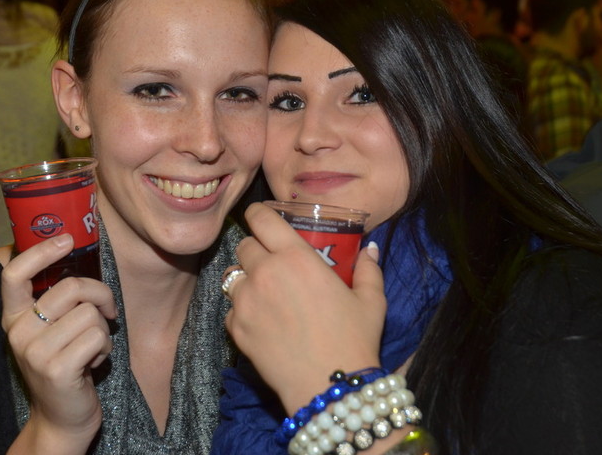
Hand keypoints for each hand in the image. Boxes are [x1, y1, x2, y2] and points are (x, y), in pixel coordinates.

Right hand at [1, 234, 116, 452]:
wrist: (62, 418)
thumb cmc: (64, 363)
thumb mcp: (50, 330)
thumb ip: (56, 299)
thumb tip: (78, 256)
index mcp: (13, 318)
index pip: (14, 274)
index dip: (41, 251)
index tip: (67, 240)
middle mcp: (19, 332)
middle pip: (70, 287)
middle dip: (100, 295)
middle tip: (106, 312)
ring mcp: (35, 352)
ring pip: (90, 313)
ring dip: (102, 330)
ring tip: (91, 347)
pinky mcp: (57, 368)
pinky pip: (97, 336)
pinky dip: (105, 347)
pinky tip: (94, 362)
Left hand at [224, 202, 386, 414]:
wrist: (329, 387)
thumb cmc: (354, 339)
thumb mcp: (371, 301)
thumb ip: (368, 269)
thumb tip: (369, 249)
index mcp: (296, 257)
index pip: (261, 219)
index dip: (258, 214)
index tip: (260, 217)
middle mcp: (265, 272)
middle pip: (244, 246)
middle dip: (255, 249)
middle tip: (269, 262)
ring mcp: (246, 301)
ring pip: (233, 277)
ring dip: (246, 280)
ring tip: (264, 294)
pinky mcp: (236, 328)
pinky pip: (231, 309)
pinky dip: (242, 312)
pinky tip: (262, 322)